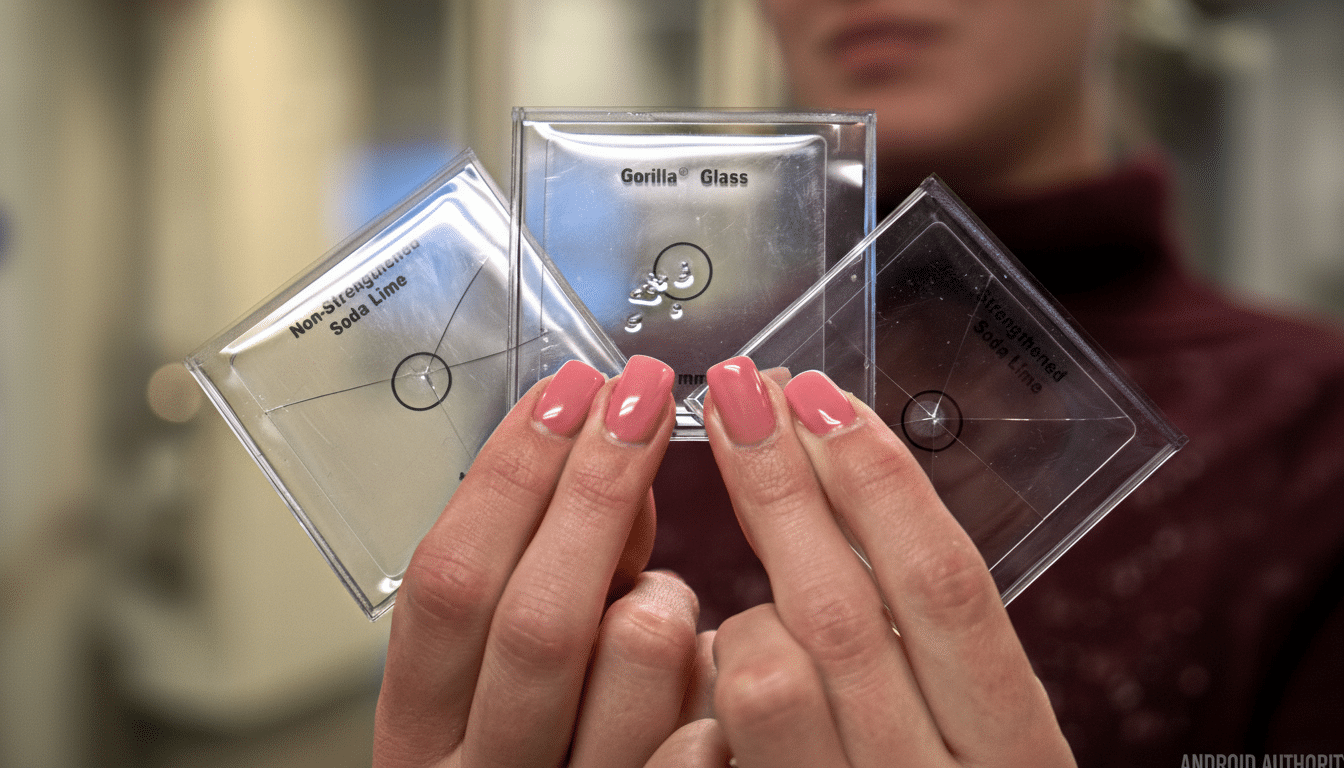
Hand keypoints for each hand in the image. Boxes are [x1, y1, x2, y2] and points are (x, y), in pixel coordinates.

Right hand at [374, 356, 701, 767]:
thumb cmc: (534, 749)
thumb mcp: (507, 667)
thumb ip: (552, 577)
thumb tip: (610, 458)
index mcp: (419, 721)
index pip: (446, 579)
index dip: (509, 474)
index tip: (567, 391)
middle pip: (537, 614)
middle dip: (599, 487)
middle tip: (642, 399)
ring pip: (633, 657)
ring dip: (666, 596)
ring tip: (665, 601)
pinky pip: (701, 736)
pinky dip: (714, 681)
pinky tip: (711, 675)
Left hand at [698, 357, 1075, 766]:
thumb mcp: (983, 730)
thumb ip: (933, 642)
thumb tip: (858, 486)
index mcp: (1016, 748)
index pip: (945, 584)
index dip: (877, 478)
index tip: (822, 394)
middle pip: (841, 609)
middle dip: (778, 483)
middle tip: (736, 392)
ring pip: (765, 677)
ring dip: (740, 598)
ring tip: (744, 588)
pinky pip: (715, 742)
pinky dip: (710, 679)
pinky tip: (717, 651)